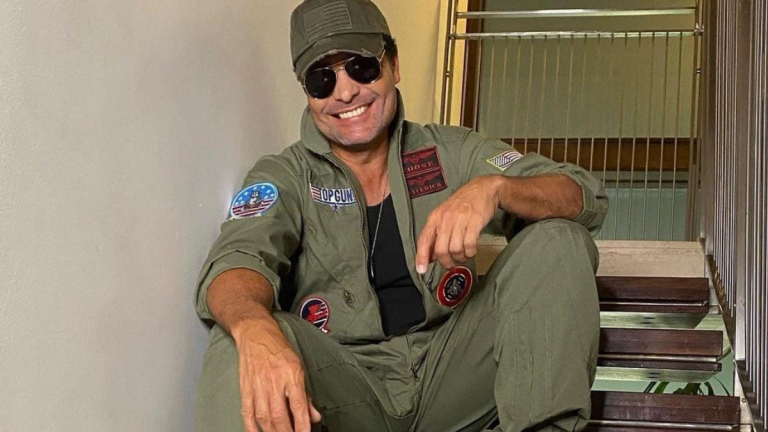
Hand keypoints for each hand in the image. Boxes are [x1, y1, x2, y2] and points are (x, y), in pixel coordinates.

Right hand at [232, 317, 321, 431]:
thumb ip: (306, 395)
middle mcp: (274, 381)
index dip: (302, 423)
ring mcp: (257, 386)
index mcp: (291, 374)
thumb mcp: (298, 367)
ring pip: (264, 417)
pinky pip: (247, 413)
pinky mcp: (245, 389)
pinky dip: (252, 428)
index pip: (298, 404)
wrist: (255, 334)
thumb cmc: (279, 350)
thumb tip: (314, 416)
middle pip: (280, 414)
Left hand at [416, 175, 501, 271]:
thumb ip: (436, 235)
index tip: (421, 270)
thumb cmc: (462, 204)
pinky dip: (470, 252)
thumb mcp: (444, 216)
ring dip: (460, 258)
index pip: (424, 240)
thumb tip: (430, 256)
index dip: (421, 257)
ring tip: (463, 255)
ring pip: (455, 249)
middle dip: (446, 262)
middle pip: (441, 249)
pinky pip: (469, 245)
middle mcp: (445, 218)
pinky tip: (471, 250)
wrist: (483, 189)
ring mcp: (460, 219)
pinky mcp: (475, 222)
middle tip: (451, 264)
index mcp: (435, 217)